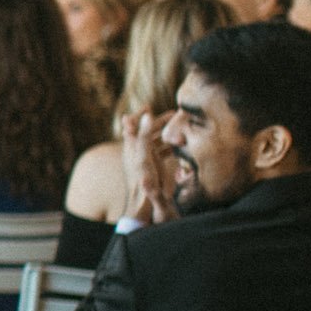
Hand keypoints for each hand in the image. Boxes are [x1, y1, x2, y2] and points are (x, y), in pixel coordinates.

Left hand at [119, 109, 172, 225]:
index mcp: (132, 147)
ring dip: (165, 133)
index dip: (139, 116)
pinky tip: (177, 146)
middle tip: (173, 113)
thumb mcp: (144, 156)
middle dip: (157, 122)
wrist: (144, 205)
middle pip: (145, 132)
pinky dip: (167, 146)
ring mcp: (144, 161)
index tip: (149, 106)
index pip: (132, 126)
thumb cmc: (144, 182)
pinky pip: (159, 153)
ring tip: (178, 126)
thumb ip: (144, 135)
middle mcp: (136, 153)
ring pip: (154, 142)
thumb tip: (147, 114)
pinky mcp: (152, 169)